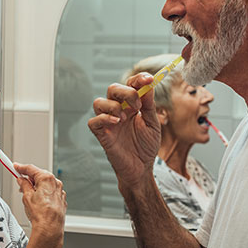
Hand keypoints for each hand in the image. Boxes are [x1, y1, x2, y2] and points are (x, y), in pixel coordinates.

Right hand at [13, 163, 65, 245]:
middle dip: (29, 179)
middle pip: (39, 176)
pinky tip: (38, 202)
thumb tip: (22, 181)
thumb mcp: (26, 196)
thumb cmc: (41, 214)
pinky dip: (44, 194)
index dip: (21, 168)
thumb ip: (24, 185)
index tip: (16, 167)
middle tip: (20, 184)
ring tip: (28, 197)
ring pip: (45, 185)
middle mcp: (56, 183)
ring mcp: (60, 192)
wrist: (50, 228)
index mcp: (47, 178)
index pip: (31, 169)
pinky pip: (51, 193)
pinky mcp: (61, 200)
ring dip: (36, 187)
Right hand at [88, 73, 160, 187]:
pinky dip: (104, 118)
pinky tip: (116, 123)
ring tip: (125, 118)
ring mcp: (108, 122)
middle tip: (137, 105)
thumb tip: (148, 86)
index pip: (130, 85)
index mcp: (131, 105)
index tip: (148, 79)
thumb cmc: (146, 147)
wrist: (141, 168)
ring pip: (99, 102)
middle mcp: (118, 110)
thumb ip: (149, 106)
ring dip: (113, 106)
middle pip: (113, 89)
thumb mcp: (153, 124)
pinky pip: (94, 121)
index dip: (138, 79)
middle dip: (126, 91)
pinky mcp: (101, 134)